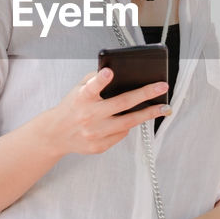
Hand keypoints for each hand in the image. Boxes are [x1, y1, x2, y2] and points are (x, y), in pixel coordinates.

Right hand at [35, 68, 168, 156]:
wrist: (56, 134)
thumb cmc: (73, 106)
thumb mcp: (78, 89)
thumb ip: (95, 80)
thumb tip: (119, 74)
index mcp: (81, 98)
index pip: (90, 88)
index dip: (100, 80)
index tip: (110, 72)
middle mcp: (88, 116)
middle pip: (121, 104)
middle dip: (144, 94)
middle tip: (162, 86)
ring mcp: (94, 133)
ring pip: (127, 123)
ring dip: (148, 114)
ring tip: (163, 107)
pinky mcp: (99, 146)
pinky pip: (121, 133)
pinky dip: (129, 125)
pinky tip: (135, 118)